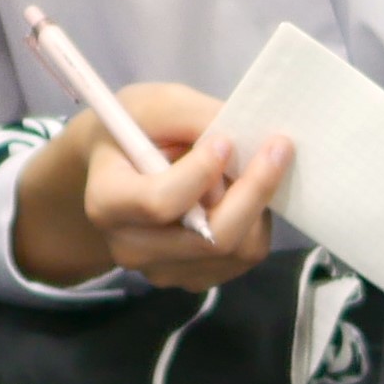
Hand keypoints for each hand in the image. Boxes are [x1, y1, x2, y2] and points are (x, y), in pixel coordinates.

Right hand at [8, 82, 290, 292]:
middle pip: (210, 237)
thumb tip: (246, 142)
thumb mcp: (157, 104)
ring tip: (248, 167)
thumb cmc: (135, 127)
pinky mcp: (191, 279)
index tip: (224, 140)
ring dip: (255, 205)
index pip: (159, 203)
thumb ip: (196, 117)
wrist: (117, 166)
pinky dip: (255, 221)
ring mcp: (161, 270)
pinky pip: (243, 257)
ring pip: (236, 250)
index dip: (200, 173)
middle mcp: (129, 247)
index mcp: (106, 202)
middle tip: (277, 148)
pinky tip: (241, 192)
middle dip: (253, 191)